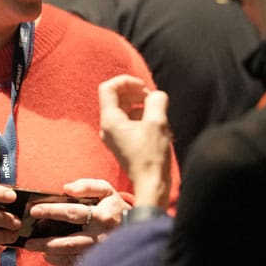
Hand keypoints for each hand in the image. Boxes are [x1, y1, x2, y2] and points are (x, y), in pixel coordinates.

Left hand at [20, 179, 129, 265]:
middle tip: (27, 240)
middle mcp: (100, 236)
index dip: (52, 211)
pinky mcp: (98, 260)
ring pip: (71, 254)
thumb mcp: (107, 190)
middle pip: (69, 240)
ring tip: (32, 248)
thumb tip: (67, 188)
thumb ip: (88, 186)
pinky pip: (76, 263)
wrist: (138, 228)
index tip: (34, 211)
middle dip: (46, 241)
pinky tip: (47, 256)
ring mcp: (99, 251)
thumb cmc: (115, 207)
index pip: (72, 212)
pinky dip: (60, 261)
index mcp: (102, 215)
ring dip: (50, 252)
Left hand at [98, 75, 173, 208]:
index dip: (126, 81)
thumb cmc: (152, 157)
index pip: (108, 88)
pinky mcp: (122, 143)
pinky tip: (155, 122)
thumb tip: (156, 95)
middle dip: (134, 92)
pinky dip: (140, 116)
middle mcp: (107, 127)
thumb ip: (156, 101)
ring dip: (139, 104)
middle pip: (115, 97)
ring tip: (156, 110)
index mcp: (110, 120)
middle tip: (152, 97)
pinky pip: (127, 121)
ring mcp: (113, 136)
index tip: (143, 87)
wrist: (151, 185)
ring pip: (123, 109)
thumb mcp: (157, 123)